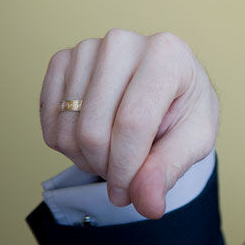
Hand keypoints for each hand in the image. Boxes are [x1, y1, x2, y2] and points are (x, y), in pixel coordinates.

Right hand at [39, 29, 219, 218]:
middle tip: (125, 171)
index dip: (128, 169)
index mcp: (167, 54)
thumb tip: (147, 203)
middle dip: (107, 166)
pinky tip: (93, 136)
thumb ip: (170, 169)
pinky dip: (66, 143)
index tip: (131, 192)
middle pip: (93, 129)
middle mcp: (124, 42)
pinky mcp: (63, 60)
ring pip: (68, 129)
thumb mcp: (195, 139)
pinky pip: (49, 119)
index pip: (133, 123)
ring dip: (87, 157)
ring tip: (114, 150)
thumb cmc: (184, 109)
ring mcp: (89, 48)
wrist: (168, 87)